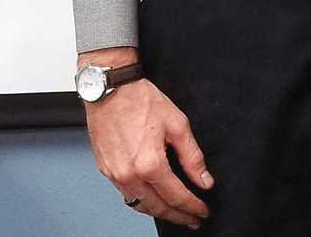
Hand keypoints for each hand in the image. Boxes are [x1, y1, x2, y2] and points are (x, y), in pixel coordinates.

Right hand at [79, 48, 213, 228]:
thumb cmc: (141, 101)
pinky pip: (126, 194)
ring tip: (176, 213)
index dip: (193, 207)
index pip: (177, 196)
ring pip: (140, 205)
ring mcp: (115, 175)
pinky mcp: (106, 171)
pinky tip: (153, 199)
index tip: (203, 211)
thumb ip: (192, 157)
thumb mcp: (177, 125)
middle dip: (178, 216)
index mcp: (150, 164)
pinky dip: (142, 201)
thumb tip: (204, 180)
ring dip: (160, 212)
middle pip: (158, 207)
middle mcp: (129, 174)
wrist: (110, 90)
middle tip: (193, 219)